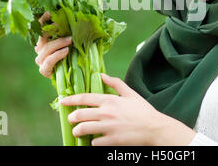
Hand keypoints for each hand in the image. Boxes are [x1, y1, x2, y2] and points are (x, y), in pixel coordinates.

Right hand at [34, 12, 72, 77]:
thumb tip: (81, 19)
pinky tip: (66, 51)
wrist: (71, 75)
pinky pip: (49, 61)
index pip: (39, 27)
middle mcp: (40, 49)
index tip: (50, 12)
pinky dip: (57, 55)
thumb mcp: (72, 41)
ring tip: (70, 40)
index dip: (43, 19)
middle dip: (52, 29)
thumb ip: (71, 32)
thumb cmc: (72, 55)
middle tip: (64, 25)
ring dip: (59, 43)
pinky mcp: (44, 70)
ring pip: (46, 49)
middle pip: (42, 37)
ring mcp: (40, 60)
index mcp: (44, 40)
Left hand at [60, 73, 195, 145]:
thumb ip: (115, 83)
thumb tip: (101, 75)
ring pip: (83, 129)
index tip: (62, 101)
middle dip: (72, 118)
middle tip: (72, 120)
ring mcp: (108, 128)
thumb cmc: (143, 111)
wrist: (155, 129)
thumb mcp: (131, 93)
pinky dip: (93, 142)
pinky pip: (94, 142)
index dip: (71, 99)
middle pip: (79, 115)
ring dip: (78, 131)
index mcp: (110, 100)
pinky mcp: (111, 141)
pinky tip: (96, 140)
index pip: (85, 98)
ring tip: (78, 132)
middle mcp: (106, 113)